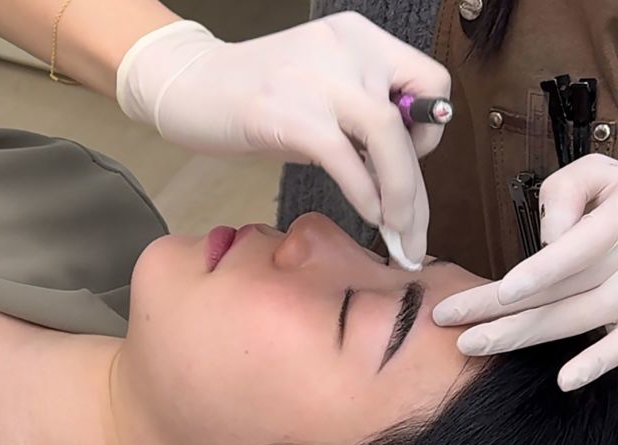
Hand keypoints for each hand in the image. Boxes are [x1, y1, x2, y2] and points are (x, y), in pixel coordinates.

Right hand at [115, 12, 450, 262]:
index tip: (408, 163)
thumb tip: (393, 173)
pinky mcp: (292, 115)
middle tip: (415, 230)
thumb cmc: (251, 96)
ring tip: (398, 232)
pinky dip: (365, 194)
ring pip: (389, 139)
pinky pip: (346, 160)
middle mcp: (348, 50)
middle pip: (414, 119)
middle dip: (419, 187)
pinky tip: (366, 215)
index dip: (428, 130)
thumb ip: (356, 118)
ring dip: (403, 196)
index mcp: (360, 39)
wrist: (188, 85)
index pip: (429, 83)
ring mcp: (320, 80)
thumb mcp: (317, 91)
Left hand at [433, 155, 617, 390]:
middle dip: (496, 308)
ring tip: (470, 343)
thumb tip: (549, 237)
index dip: (542, 271)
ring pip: (572, 320)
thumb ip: (566, 192)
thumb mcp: (603, 174)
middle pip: (556, 291)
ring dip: (519, 336)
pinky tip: (564, 380)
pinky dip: (595, 365)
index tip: (505, 290)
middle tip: (446, 316)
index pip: (579, 249)